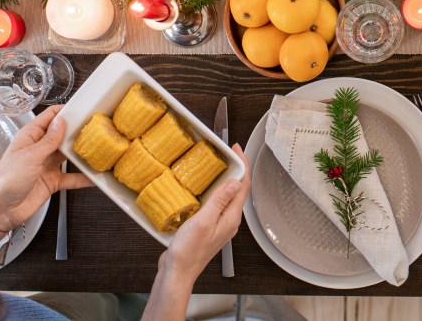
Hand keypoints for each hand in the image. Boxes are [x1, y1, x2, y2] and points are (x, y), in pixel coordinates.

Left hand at [0, 105, 92, 230]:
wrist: (0, 211)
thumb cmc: (7, 180)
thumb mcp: (30, 156)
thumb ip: (49, 140)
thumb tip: (62, 121)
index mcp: (31, 136)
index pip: (50, 117)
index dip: (65, 111)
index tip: (83, 108)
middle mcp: (40, 148)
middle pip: (62, 135)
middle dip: (78, 131)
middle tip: (98, 127)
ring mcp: (47, 165)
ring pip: (69, 155)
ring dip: (82, 153)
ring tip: (101, 148)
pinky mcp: (52, 181)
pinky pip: (71, 178)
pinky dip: (83, 178)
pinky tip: (95, 177)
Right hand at [162, 146, 249, 281]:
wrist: (177, 273)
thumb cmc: (188, 251)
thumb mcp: (204, 221)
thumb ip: (220, 200)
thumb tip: (235, 182)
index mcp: (231, 217)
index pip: (243, 185)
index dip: (243, 165)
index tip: (237, 149)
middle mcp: (229, 220)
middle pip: (238, 189)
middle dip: (236, 169)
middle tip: (228, 153)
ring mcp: (220, 224)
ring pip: (227, 197)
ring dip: (225, 180)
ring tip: (218, 165)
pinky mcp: (209, 228)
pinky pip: (217, 204)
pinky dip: (214, 192)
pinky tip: (204, 188)